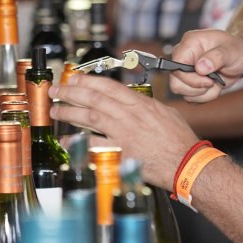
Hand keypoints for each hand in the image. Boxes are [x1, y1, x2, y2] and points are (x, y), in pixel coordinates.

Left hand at [49, 74, 198, 187]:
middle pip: (94, 98)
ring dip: (69, 112)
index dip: (88, 81)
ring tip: (56, 111)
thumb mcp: (167, 113)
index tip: (74, 78)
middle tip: (56, 90)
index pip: (109, 87)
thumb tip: (136, 102)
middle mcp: (130, 115)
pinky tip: (66, 140)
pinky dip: (77, 142)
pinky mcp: (120, 152)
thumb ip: (148, 106)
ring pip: (89, 117)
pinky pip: (93, 145)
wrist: (186, 163)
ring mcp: (124, 133)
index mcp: (141, 104)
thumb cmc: (180, 140)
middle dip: (71, 92)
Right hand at [169, 29, 242, 102]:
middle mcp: (184, 57)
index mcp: (190, 43)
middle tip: (213, 81)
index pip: (176, 64)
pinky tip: (215, 87)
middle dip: (197, 87)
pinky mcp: (190, 83)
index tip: (208, 79)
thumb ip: (216, 57)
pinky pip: (190, 97)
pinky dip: (205, 96)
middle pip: (175, 82)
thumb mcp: (232, 51)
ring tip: (216, 83)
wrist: (242, 59)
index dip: (189, 77)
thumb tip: (200, 67)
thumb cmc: (237, 49)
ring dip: (202, 93)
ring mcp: (185, 71)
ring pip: (181, 91)